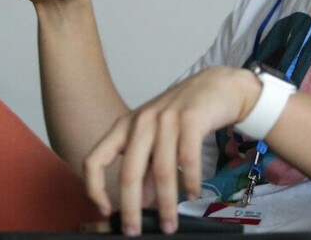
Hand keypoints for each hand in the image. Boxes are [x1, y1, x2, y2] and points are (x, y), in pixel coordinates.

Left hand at [83, 67, 260, 234]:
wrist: (217, 85)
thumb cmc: (184, 113)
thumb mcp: (157, 138)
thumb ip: (147, 167)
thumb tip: (141, 201)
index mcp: (125, 126)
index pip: (95, 158)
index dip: (93, 187)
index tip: (104, 210)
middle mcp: (142, 121)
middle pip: (129, 172)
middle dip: (131, 208)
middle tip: (135, 232)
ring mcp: (166, 118)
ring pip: (161, 171)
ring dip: (165, 203)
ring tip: (170, 223)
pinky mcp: (191, 119)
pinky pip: (188, 159)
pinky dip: (190, 182)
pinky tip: (192, 193)